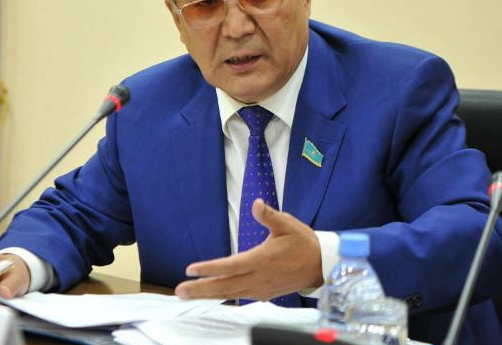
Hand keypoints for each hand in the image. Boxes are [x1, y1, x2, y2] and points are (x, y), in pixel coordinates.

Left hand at [174, 198, 322, 300]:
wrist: (322, 265)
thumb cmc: (303, 242)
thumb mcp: (287, 224)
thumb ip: (269, 216)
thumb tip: (257, 203)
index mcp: (262, 259)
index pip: (230, 266)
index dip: (209, 269)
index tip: (191, 269)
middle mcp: (259, 277)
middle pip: (225, 286)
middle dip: (200, 289)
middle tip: (180, 290)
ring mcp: (261, 288)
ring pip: (230, 294)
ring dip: (207, 295)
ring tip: (188, 294)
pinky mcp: (265, 294)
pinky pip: (239, 296)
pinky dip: (223, 297)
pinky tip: (211, 296)